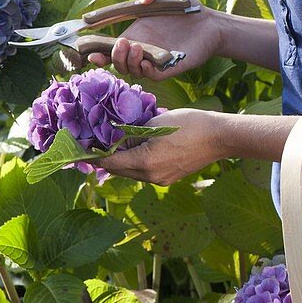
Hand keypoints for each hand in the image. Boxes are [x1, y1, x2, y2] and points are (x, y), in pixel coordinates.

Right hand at [87, 0, 223, 80]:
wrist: (208, 21)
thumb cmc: (181, 8)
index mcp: (132, 35)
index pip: (108, 50)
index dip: (97, 53)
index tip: (89, 51)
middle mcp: (140, 51)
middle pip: (117, 63)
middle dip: (113, 57)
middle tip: (121, 42)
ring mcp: (154, 61)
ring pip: (132, 71)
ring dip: (128, 62)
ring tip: (135, 47)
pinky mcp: (169, 68)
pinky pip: (152, 75)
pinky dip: (146, 70)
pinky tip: (146, 60)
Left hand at [101, 108, 224, 183]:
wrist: (219, 137)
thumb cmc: (189, 124)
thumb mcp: (156, 122)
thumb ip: (132, 131)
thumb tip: (113, 134)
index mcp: (145, 162)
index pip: (109, 161)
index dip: (94, 153)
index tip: (82, 145)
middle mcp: (150, 176)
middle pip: (118, 170)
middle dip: (105, 157)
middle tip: (95, 143)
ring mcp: (161, 180)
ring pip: (131, 172)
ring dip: (121, 160)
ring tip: (115, 143)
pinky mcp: (169, 179)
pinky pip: (144, 173)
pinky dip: (135, 162)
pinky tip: (136, 148)